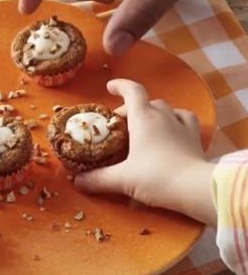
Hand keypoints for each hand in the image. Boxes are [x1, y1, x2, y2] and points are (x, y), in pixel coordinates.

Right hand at [75, 79, 215, 225]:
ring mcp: (181, 125)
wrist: (196, 188)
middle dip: (130, 109)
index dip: (120, 85)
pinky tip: (172, 128)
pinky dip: (176, 119)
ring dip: (153, 112)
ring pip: (165, 108)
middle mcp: (162, 115)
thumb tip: (77, 181)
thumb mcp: (122, 179)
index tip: (109, 87)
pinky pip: (185, 119)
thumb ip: (98, 179)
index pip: (132, 90)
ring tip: (144, 125)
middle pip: (145, 101)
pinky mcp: (194, 138)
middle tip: (120, 125)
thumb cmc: (156, 177)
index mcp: (143, 118)